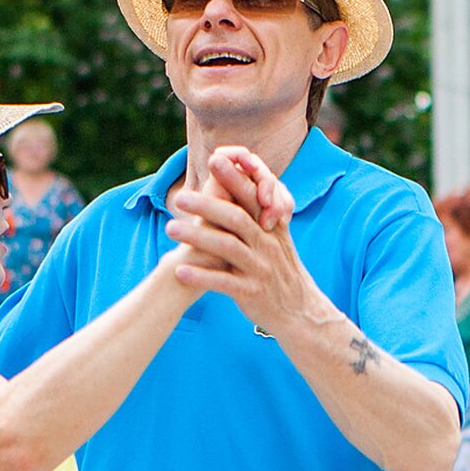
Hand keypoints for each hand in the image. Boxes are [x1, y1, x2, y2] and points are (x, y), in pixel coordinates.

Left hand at [165, 150, 307, 332]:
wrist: (300, 311)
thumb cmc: (280, 271)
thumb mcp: (276, 239)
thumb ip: (260, 214)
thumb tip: (242, 181)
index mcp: (271, 228)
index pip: (253, 197)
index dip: (235, 178)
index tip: (215, 159)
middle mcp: (267, 245)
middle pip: (236, 219)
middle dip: (208, 205)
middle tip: (181, 197)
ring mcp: (260, 269)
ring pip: (227, 248)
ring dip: (197, 238)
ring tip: (169, 228)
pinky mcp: (252, 293)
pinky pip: (224, 283)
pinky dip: (201, 277)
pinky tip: (179, 271)